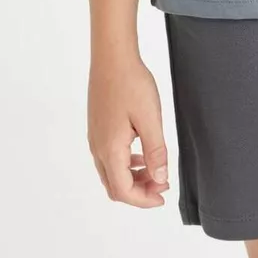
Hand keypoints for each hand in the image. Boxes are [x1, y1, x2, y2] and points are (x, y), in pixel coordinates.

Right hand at [87, 52, 170, 205]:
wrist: (112, 57)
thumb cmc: (131, 84)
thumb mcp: (150, 118)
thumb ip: (155, 151)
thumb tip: (160, 178)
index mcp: (110, 150)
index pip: (123, 191)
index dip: (143, 200)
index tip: (162, 196)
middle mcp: (97, 148)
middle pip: (114, 186)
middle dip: (139, 191)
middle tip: (162, 184)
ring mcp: (95, 138)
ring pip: (111, 172)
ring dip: (132, 178)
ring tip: (155, 169)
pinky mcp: (97, 128)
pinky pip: (109, 157)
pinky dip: (126, 164)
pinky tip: (141, 153)